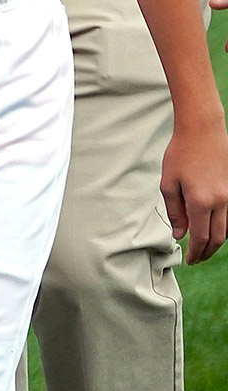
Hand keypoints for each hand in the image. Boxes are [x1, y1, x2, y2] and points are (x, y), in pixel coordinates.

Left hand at [163, 113, 227, 262]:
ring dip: (217, 241)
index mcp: (201, 202)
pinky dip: (224, 227)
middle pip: (218, 238)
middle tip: (197, 259)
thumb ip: (174, 212)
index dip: (195, 252)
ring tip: (204, 247)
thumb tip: (180, 234)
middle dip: (207, 252)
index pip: (201, 237)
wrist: (203, 131)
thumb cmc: (181, 154)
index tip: (189, 260)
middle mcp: (221, 201)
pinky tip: (213, 229)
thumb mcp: (168, 183)